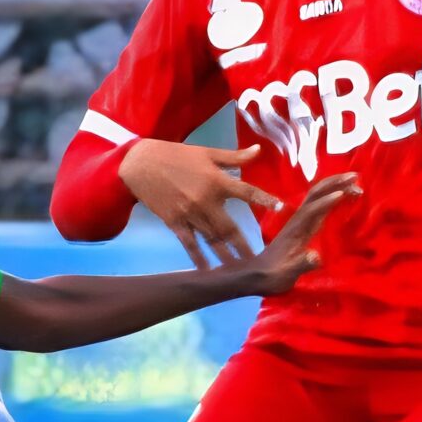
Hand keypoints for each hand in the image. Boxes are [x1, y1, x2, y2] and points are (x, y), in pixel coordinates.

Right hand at [118, 139, 283, 268]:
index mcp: (216, 180)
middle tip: (258, 262)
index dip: (265, 199)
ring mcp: (189, 214)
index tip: (281, 208)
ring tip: (239, 271)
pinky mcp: (175, 222)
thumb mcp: (207, 152)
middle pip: (229, 227)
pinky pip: (189, 243)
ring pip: (212, 239)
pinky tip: (207, 270)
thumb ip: (234, 157)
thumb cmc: (176, 155)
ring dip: (226, 256)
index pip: (246, 192)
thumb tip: (259, 150)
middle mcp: (205, 200)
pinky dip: (198, 257)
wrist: (140, 164)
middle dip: (244, 245)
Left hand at [242, 173, 361, 295]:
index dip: (326, 201)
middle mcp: (298, 220)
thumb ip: (301, 265)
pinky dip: (331, 195)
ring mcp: (300, 221)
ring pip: (317, 196)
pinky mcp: (303, 225)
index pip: (312, 210)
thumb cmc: (273, 274)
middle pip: (315, 194)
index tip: (343, 194)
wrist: (257, 274)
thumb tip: (316, 257)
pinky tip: (343, 195)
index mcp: (296, 229)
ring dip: (334, 185)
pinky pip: (318, 205)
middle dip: (334, 183)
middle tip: (355, 177)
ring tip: (354, 181)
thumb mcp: (287, 273)